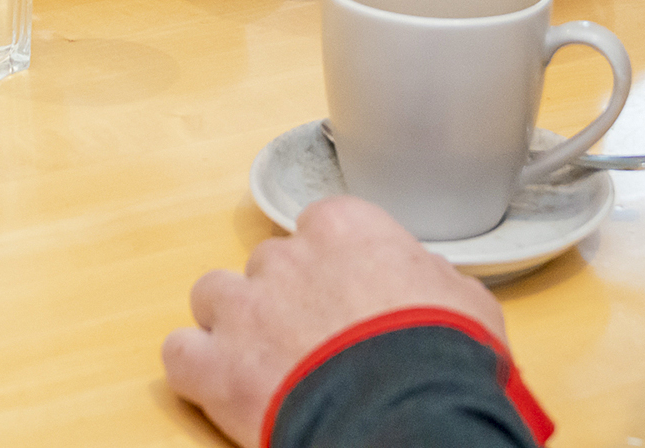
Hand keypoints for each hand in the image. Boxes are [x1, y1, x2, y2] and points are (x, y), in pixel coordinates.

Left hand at [163, 197, 504, 445]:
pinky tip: (218, 386)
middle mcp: (287, 259)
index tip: (344, 294)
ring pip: (213, 294)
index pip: (321, 228)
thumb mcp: (465, 300)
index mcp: (346, 230)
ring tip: (260, 361)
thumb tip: (426, 279)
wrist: (408, 416)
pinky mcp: (215, 366)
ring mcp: (244, 310)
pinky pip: (180, 353)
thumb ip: (430, 277)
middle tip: (311, 339)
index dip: (331, 266)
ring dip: (230, 323)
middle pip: (268, 264)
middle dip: (283, 298)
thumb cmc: (444, 358)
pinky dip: (195, 369)